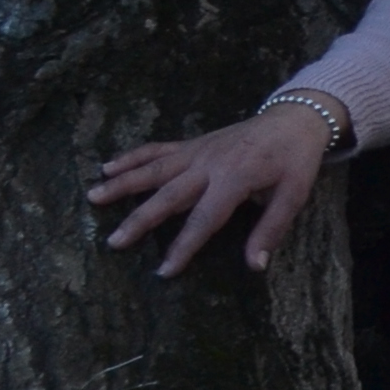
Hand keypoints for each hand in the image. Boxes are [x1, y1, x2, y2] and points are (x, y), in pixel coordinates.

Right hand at [93, 107, 332, 276]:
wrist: (294, 118)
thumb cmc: (295, 160)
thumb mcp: (294, 194)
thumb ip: (272, 229)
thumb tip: (254, 265)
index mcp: (235, 179)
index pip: (204, 220)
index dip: (183, 247)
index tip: (164, 271)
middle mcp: (208, 164)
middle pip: (168, 195)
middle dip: (140, 220)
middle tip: (114, 241)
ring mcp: (197, 151)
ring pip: (153, 169)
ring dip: (123, 183)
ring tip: (93, 198)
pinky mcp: (192, 144)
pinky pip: (157, 149)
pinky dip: (132, 157)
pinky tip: (107, 167)